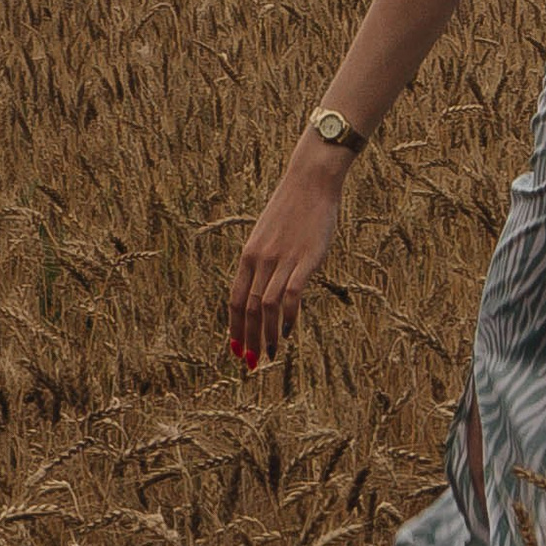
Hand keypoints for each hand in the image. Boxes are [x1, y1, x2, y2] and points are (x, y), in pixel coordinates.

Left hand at [227, 138, 346, 364]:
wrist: (311, 181)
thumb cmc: (293, 209)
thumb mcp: (269, 236)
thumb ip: (263, 262)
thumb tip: (264, 290)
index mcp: (248, 255)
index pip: (234, 300)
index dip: (234, 328)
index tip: (236, 350)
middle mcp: (260, 260)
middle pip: (248, 309)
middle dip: (248, 339)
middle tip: (251, 363)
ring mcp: (282, 260)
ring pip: (265, 307)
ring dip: (266, 335)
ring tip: (271, 354)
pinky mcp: (305, 259)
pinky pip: (290, 295)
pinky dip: (287, 318)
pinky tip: (288, 332)